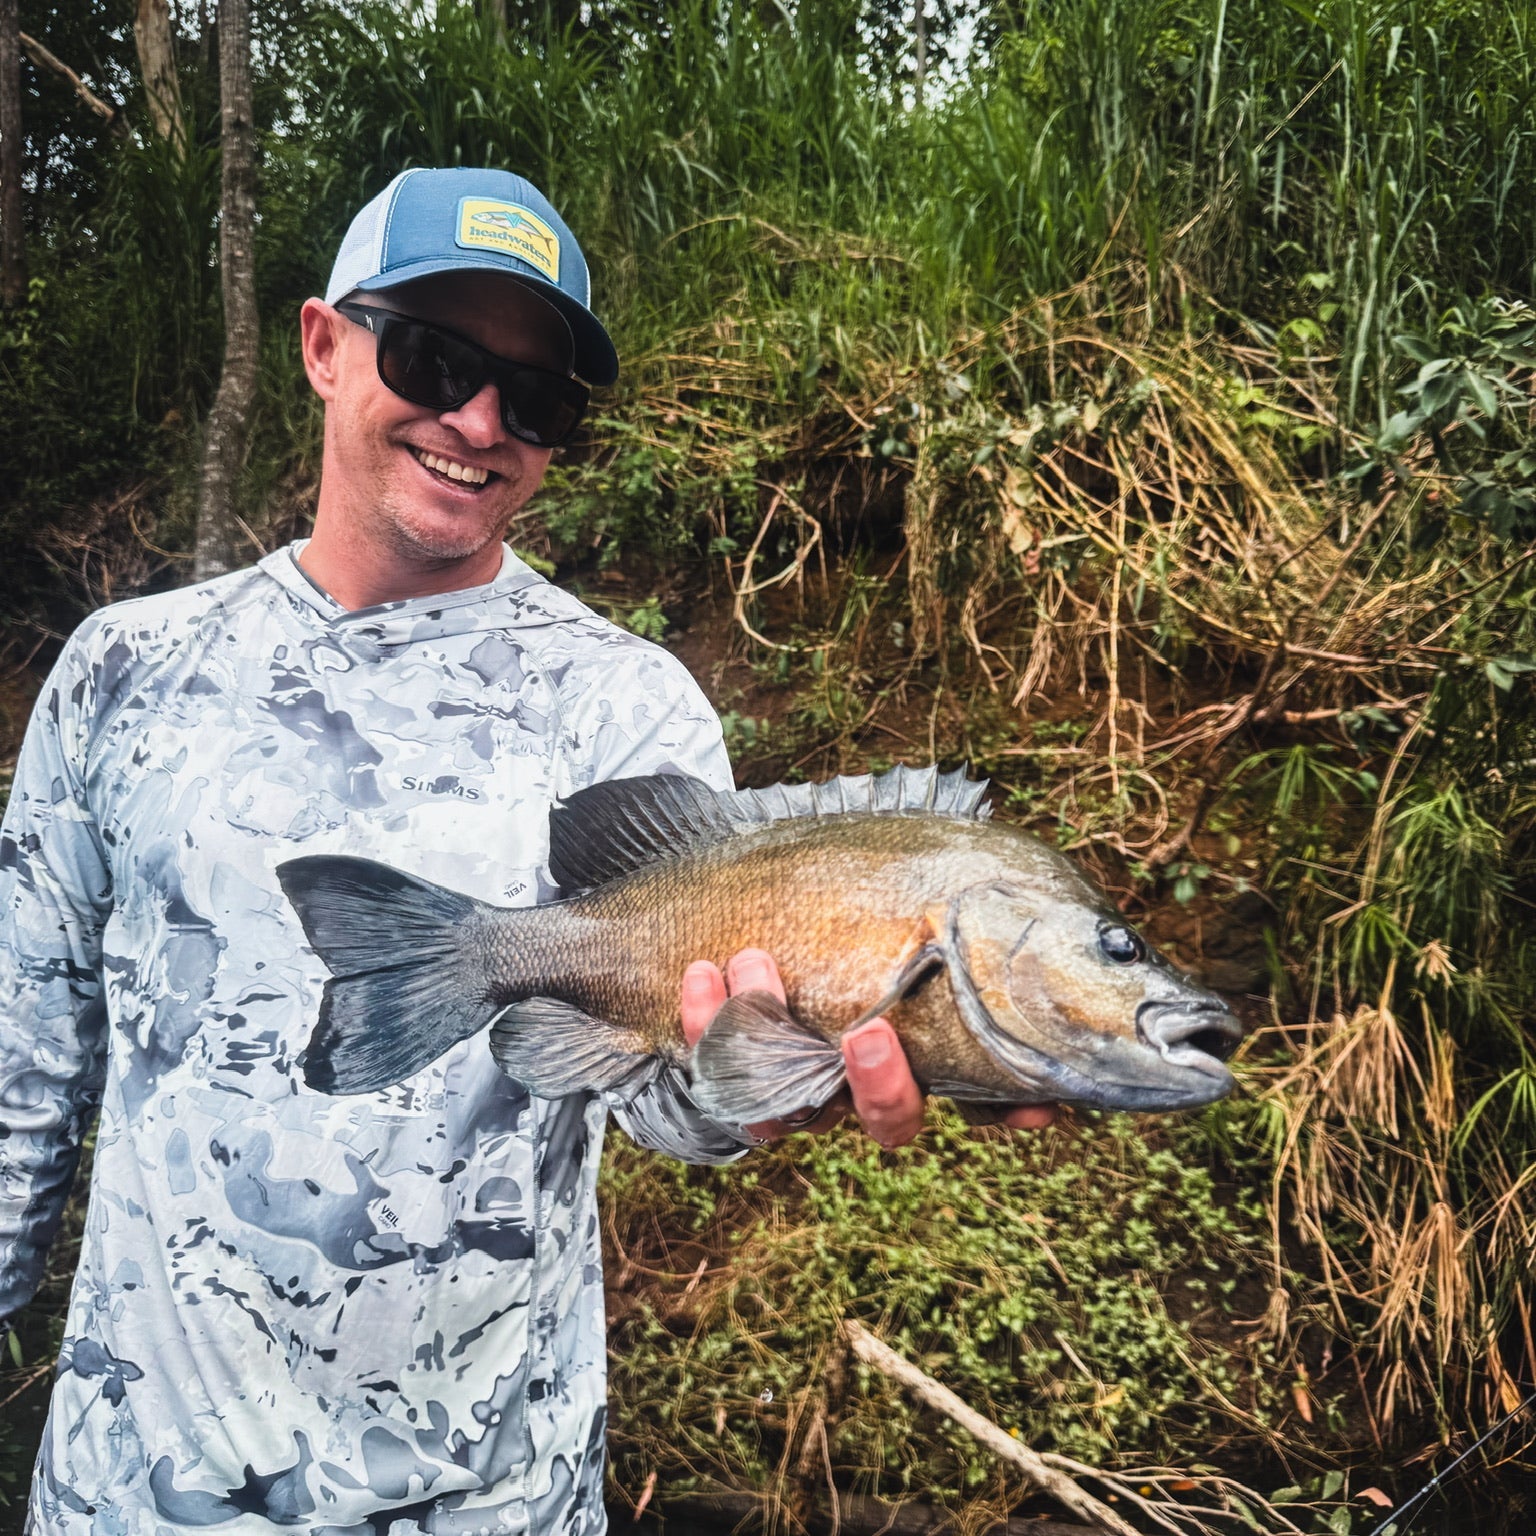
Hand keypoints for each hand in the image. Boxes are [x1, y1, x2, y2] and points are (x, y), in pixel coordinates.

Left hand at [680, 948, 1057, 1148]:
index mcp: (918, 1057)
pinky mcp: (731, 1070)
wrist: (757, 907)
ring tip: (752, 960)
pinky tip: (701, 972)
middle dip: (881, 1086)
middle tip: (868, 1032)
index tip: (1033, 1104)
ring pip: (789, 1104)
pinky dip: (704, 1025)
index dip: (1004, 1110)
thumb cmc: (860, 911)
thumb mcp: (921, 913)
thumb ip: (969, 930)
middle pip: (886, 1122)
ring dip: (770, 1039)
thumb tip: (1061, 944)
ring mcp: (798, 1087)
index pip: (980, 1098)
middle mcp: (862, 1089)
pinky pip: (715, 1070)